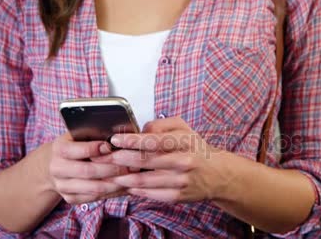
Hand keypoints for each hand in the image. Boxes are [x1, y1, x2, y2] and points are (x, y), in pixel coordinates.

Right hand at [47, 132, 128, 204]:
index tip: (112, 146)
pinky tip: (126, 186)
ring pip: (94, 188)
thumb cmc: (75, 144)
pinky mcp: (70, 198)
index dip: (95, 149)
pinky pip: (95, 198)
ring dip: (116, 183)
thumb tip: (119, 131)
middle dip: (112, 169)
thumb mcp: (80, 134)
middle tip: (132, 165)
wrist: (56, 164)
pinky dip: (113, 192)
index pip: (77, 150)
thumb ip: (95, 133)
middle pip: (88, 171)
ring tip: (133, 177)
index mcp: (58, 149)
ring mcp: (63, 186)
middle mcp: (57, 169)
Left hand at [101, 117, 233, 203]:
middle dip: (120, 159)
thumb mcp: (183, 128)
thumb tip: (139, 130)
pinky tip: (125, 183)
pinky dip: (135, 189)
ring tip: (109, 172)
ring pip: (145, 181)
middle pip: (145, 161)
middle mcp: (184, 161)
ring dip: (124, 177)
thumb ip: (160, 125)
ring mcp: (180, 181)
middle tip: (103, 157)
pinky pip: (150, 194)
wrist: (217, 174)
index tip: (115, 140)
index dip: (132, 140)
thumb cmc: (195, 148)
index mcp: (184, 141)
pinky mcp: (177, 196)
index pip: (154, 140)